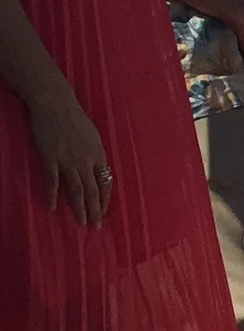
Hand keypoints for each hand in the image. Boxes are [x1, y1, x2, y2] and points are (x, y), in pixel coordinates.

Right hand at [24, 87, 109, 226]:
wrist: (56, 104)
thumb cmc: (74, 118)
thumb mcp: (92, 136)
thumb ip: (94, 153)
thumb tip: (96, 166)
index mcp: (98, 155)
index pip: (105, 183)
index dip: (104, 199)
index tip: (104, 212)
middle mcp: (86, 161)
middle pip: (93, 190)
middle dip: (95, 210)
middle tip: (95, 226)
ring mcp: (68, 161)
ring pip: (76, 190)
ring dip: (79, 208)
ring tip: (81, 222)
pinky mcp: (51, 158)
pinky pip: (53, 181)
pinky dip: (53, 195)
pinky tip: (53, 208)